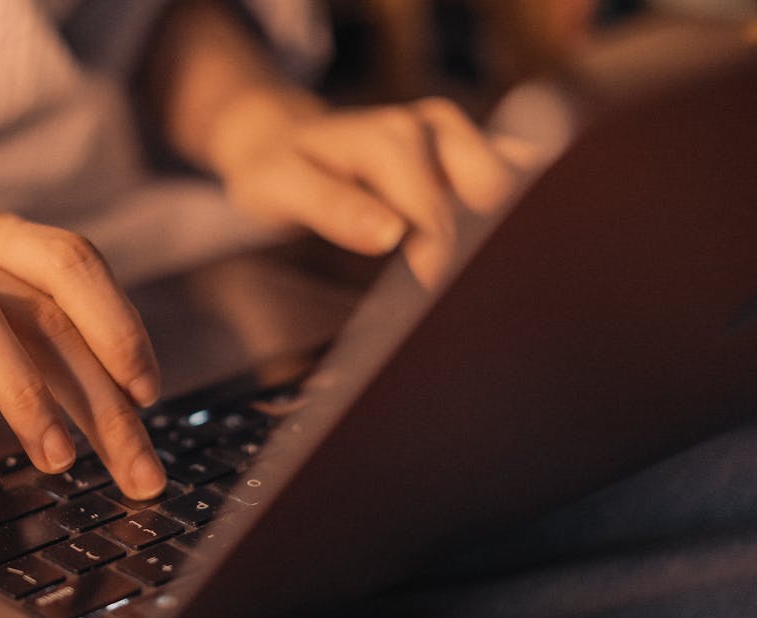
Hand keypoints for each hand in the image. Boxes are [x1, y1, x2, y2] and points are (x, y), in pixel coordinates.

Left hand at [210, 89, 525, 283]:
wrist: (281, 139)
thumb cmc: (278, 168)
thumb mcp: (281, 187)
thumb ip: (333, 207)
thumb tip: (392, 235)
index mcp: (392, 136)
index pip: (436, 217)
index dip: (440, 269)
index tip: (433, 315)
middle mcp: (435, 126)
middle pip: (492, 200)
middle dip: (484, 255)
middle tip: (469, 307)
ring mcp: (458, 136)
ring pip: (514, 190)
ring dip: (507, 238)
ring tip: (491, 288)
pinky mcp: (471, 151)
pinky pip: (512, 181)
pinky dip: (512, 220)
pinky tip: (502, 261)